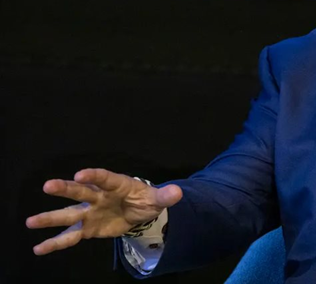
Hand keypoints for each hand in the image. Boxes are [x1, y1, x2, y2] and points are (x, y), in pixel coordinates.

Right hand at [26, 168, 181, 254]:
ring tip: (30, 221)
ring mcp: (90, 212)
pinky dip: (55, 242)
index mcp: (116, 184)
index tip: (79, 174)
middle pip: (81, 192)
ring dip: (51, 217)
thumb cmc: (145, 200)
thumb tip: (177, 193)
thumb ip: (165, 196)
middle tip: (48, 186)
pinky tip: (39, 248)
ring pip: (69, 214)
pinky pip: (70, 236)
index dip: (93, 176)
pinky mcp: (87, 228)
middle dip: (66, 189)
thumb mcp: (157, 198)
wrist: (139, 211)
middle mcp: (98, 196)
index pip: (104, 178)